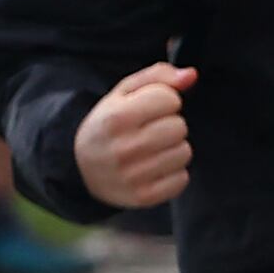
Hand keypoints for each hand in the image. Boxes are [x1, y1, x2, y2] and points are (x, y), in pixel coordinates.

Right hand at [73, 58, 196, 207]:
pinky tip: (155, 168)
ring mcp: (133, 175)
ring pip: (184, 153)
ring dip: (174, 148)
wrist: (82, 168)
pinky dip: (174, 173)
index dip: (165, 101)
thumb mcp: (124, 93)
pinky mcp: (144, 197)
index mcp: (116, 118)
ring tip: (153, 149)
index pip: (169, 99)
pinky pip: (182, 179)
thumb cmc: (110, 124)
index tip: (151, 108)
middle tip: (152, 130)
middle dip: (171, 125)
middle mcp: (123, 148)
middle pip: (179, 127)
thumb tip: (191, 75)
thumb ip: (158, 76)